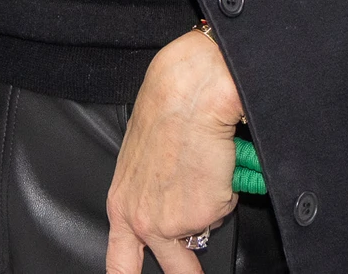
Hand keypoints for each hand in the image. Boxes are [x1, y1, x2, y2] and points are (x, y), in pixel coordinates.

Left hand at [105, 28, 241, 273]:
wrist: (189, 92)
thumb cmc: (166, 112)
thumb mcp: (141, 158)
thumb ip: (150, 192)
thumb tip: (171, 199)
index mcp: (122, 204)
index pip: (119, 262)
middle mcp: (143, 220)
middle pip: (171, 267)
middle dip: (186, 270)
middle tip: (190, 268)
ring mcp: (174, 222)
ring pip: (203, 235)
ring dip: (212, 210)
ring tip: (208, 171)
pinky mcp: (205, 214)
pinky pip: (225, 207)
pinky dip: (228, 188)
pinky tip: (216, 160)